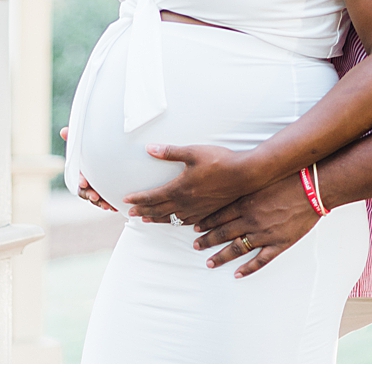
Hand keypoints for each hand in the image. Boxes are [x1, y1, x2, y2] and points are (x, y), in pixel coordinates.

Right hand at [60, 127, 115, 211]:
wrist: (111, 153)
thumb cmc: (93, 148)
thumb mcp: (85, 143)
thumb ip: (74, 138)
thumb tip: (64, 131)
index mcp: (81, 171)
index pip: (77, 178)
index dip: (79, 181)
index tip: (84, 182)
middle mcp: (87, 181)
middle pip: (84, 192)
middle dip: (89, 194)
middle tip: (95, 196)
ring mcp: (96, 188)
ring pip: (95, 199)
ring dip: (99, 202)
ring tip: (106, 205)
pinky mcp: (106, 193)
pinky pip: (106, 201)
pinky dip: (109, 204)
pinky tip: (114, 207)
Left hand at [123, 144, 255, 223]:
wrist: (245, 174)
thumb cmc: (219, 160)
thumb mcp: (192, 152)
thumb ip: (170, 152)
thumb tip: (149, 149)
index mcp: (180, 188)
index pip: (153, 196)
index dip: (138, 199)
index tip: (126, 201)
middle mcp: (187, 202)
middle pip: (160, 210)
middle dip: (143, 210)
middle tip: (130, 213)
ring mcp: (198, 209)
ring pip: (173, 218)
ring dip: (157, 219)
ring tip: (146, 220)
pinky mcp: (209, 210)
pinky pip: (188, 221)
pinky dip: (177, 222)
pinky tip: (176, 222)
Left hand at [191, 174, 320, 277]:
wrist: (310, 188)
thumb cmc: (286, 179)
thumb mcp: (259, 180)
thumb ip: (244, 188)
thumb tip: (229, 189)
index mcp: (244, 202)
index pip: (219, 215)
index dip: (206, 222)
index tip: (194, 227)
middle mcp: (250, 220)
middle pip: (223, 232)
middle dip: (207, 240)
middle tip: (195, 245)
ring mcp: (264, 234)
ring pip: (237, 248)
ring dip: (221, 256)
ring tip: (209, 262)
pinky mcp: (279, 243)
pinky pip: (260, 260)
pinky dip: (248, 268)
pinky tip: (237, 274)